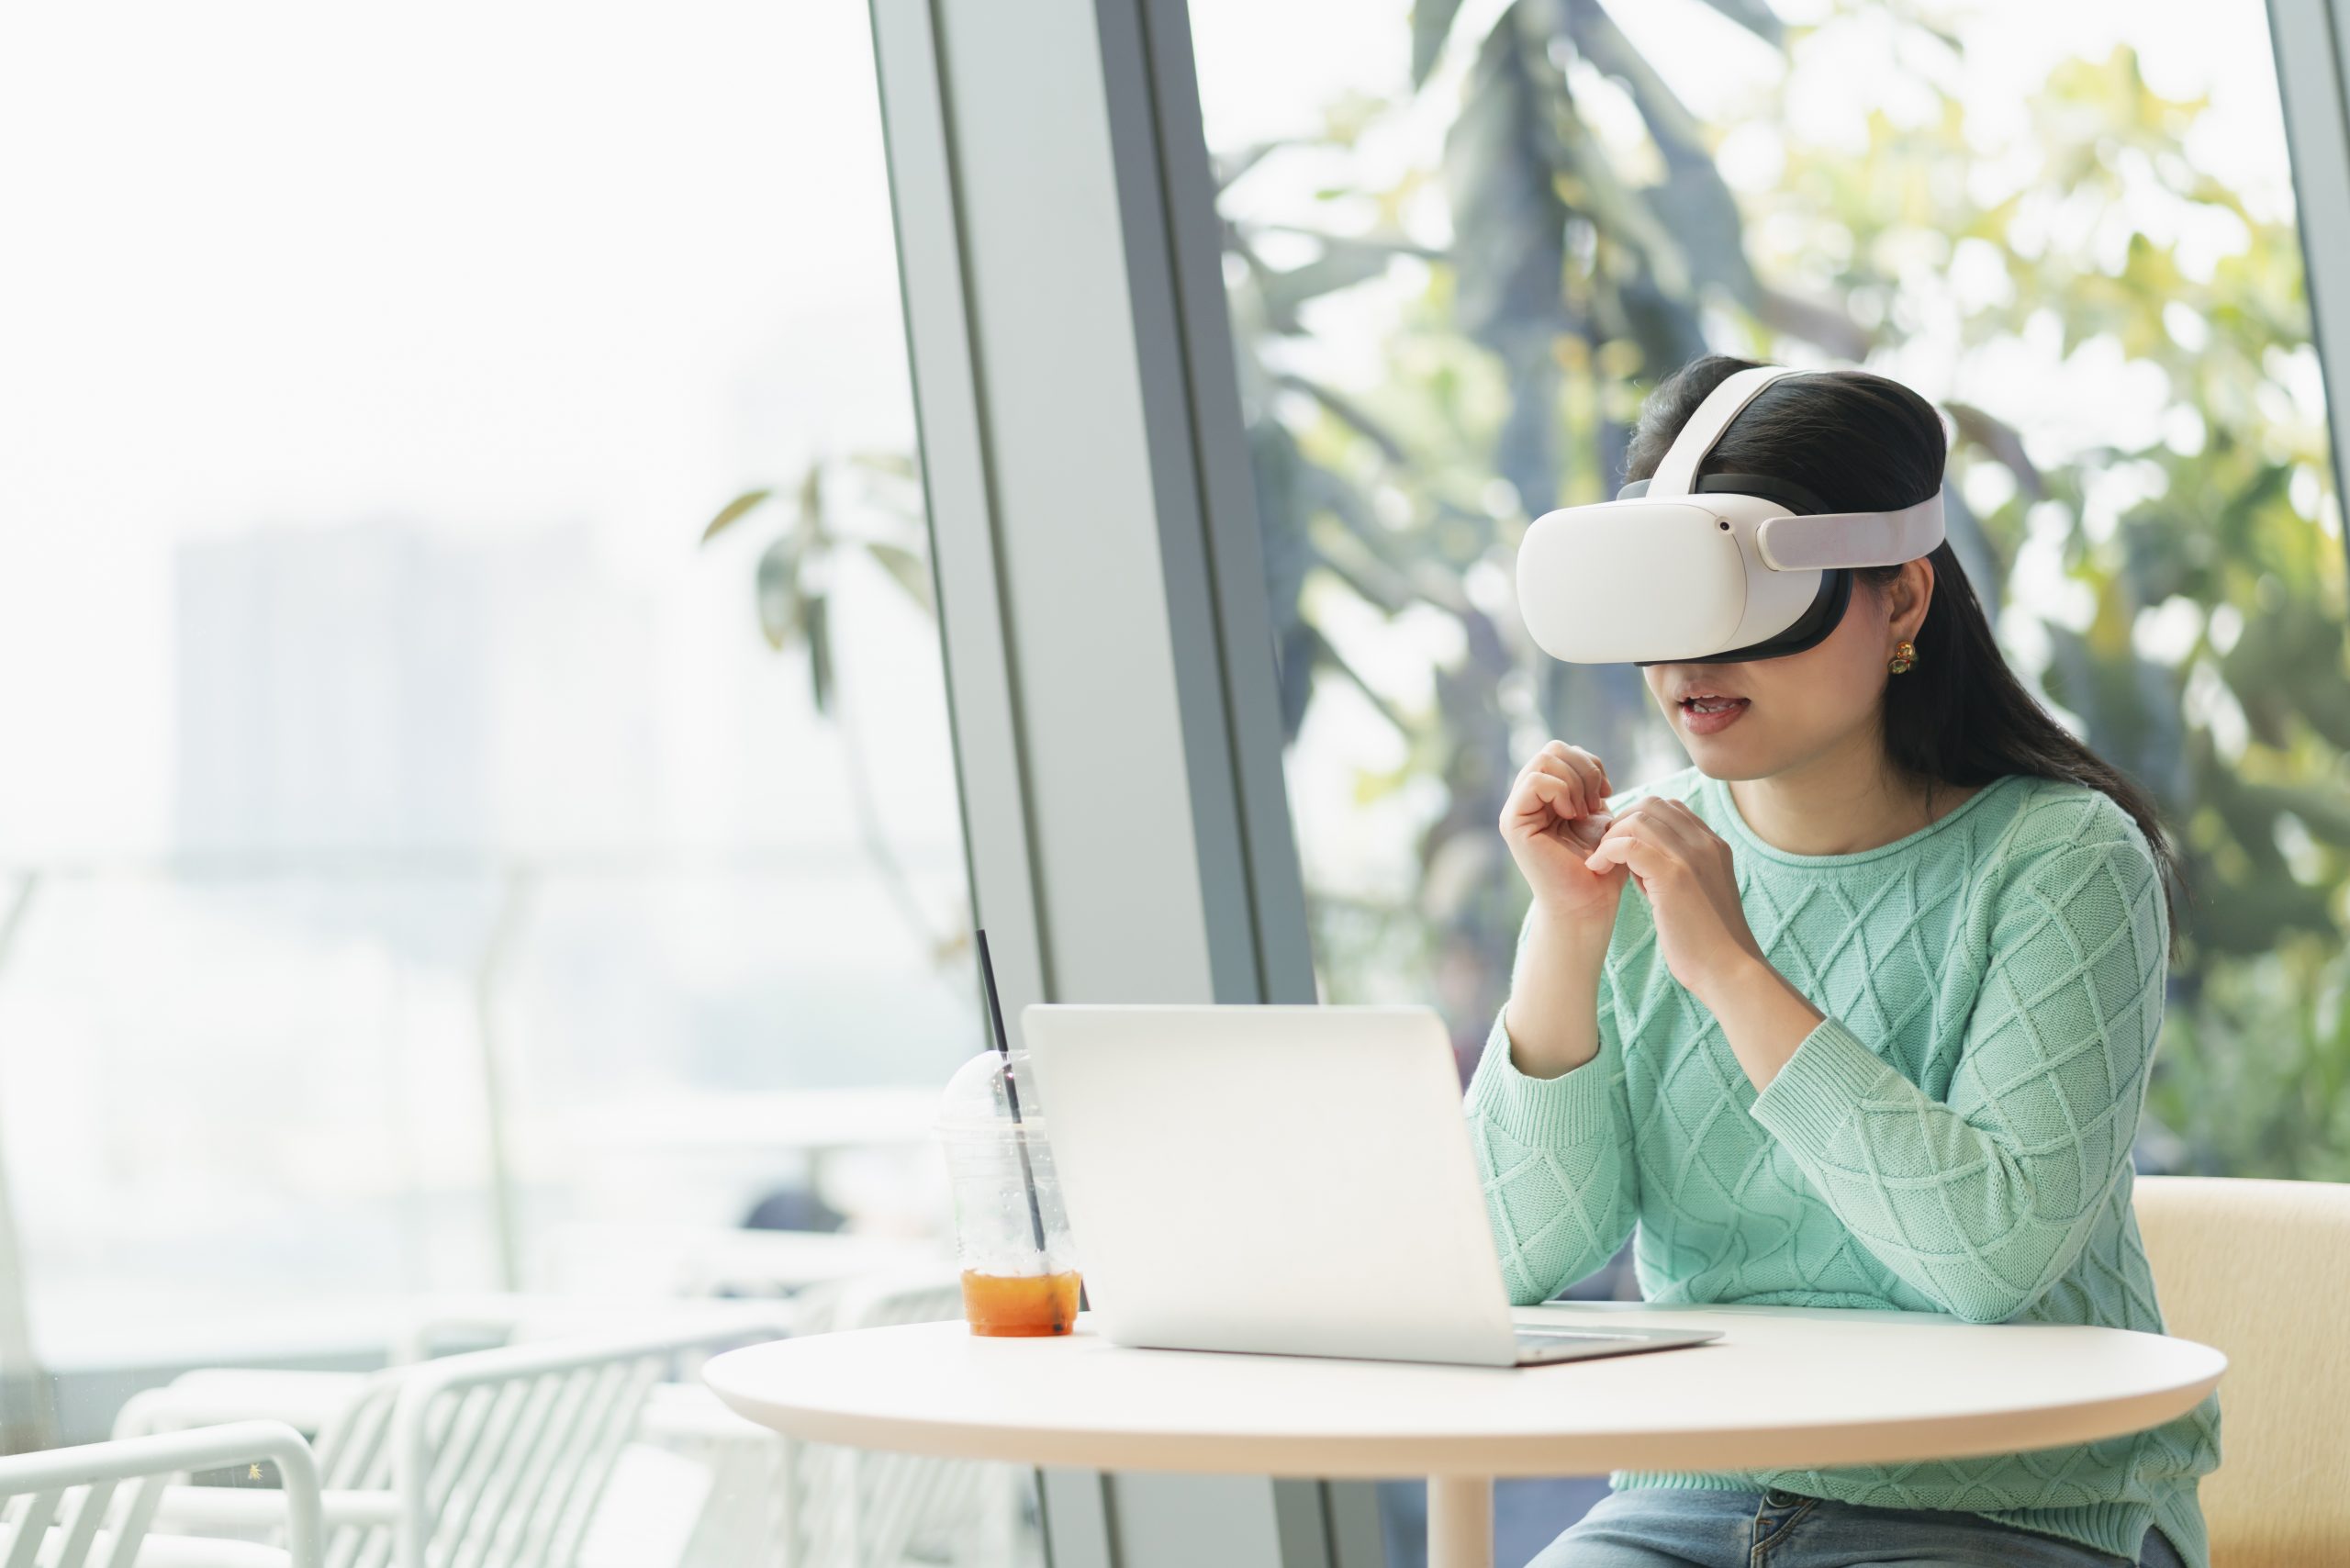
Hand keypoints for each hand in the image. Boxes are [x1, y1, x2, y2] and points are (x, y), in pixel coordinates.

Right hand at [1498, 741, 1628, 927]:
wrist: (1589, 903)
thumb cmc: (1600, 866)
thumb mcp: (1598, 817)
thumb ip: (1588, 787)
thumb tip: (1588, 762)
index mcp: (1544, 797)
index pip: (1561, 751)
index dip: (1589, 764)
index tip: (1607, 793)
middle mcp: (1526, 801)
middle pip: (1552, 749)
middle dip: (1584, 769)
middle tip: (1597, 800)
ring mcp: (1516, 810)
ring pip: (1544, 760)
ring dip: (1575, 781)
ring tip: (1586, 811)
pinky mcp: (1513, 822)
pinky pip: (1536, 782)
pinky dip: (1562, 791)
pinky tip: (1574, 816)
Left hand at [1582, 796, 1767, 999]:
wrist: (1730, 971)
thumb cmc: (1707, 942)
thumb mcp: (1696, 895)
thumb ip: (1674, 871)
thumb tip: (1638, 862)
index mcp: (1713, 846)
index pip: (1670, 808)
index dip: (1639, 820)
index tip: (1622, 846)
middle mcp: (1706, 844)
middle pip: (1652, 804)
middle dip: (1622, 821)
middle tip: (1606, 851)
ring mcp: (1692, 857)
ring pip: (1639, 818)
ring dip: (1611, 836)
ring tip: (1601, 862)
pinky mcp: (1674, 877)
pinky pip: (1629, 845)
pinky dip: (1607, 851)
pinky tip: (1597, 869)